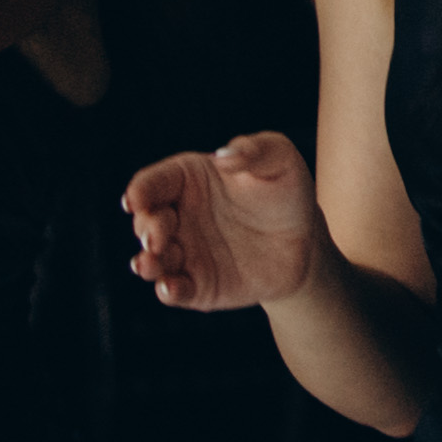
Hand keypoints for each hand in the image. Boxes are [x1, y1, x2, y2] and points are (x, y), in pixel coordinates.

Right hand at [120, 132, 327, 312]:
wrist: (304, 239)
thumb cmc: (285, 190)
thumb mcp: (279, 158)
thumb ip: (255, 149)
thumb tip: (225, 155)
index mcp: (186, 180)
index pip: (152, 183)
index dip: (140, 191)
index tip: (136, 200)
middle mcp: (176, 217)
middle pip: (147, 222)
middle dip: (146, 228)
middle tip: (157, 236)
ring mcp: (184, 252)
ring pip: (152, 260)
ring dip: (147, 263)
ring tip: (151, 263)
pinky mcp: (197, 285)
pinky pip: (175, 291)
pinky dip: (168, 291)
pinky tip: (171, 288)